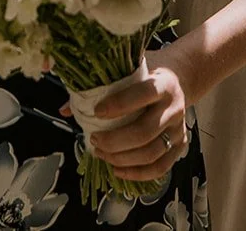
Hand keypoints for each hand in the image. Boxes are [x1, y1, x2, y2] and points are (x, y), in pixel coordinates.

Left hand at [85, 47, 195, 180]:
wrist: (180, 79)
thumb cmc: (148, 75)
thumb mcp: (130, 70)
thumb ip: (100, 86)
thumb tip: (65, 108)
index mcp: (164, 84)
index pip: (143, 94)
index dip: (119, 105)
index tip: (96, 112)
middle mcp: (174, 107)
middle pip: (145, 132)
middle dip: (114, 141)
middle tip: (94, 140)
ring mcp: (178, 129)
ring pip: (151, 153)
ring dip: (121, 158)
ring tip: (101, 153)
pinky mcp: (179, 146)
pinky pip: (160, 167)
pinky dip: (137, 174)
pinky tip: (117, 170)